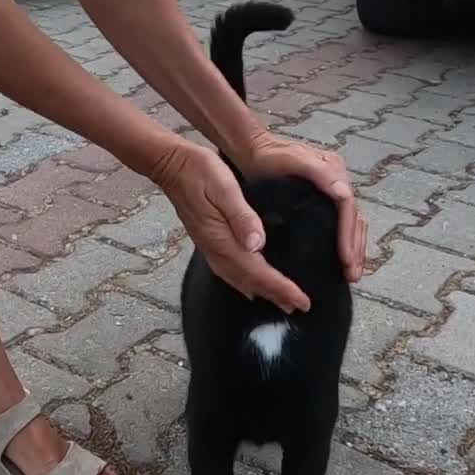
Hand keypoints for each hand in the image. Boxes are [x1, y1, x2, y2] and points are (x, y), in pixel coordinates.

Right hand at [150, 142, 310, 313]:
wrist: (173, 166)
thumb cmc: (201, 172)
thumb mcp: (225, 188)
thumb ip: (242, 216)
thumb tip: (257, 244)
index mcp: (223, 239)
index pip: (257, 272)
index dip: (281, 288)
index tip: (302, 300)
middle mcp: (216, 250)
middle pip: (250, 282)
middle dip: (275, 296)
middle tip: (300, 307)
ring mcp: (210, 248)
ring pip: (239, 280)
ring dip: (262, 292)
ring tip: (282, 302)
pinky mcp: (208, 243)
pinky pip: (230, 272)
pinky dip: (245, 283)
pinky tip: (252, 286)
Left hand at [240, 132, 367, 282]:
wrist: (255, 151)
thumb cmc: (270, 156)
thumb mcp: (292, 161)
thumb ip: (319, 174)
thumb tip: (344, 195)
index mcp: (335, 171)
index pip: (348, 208)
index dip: (349, 235)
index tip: (346, 259)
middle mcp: (338, 180)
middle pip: (355, 218)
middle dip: (356, 248)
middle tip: (353, 275)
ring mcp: (333, 189)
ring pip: (352, 222)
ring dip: (354, 248)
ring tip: (352, 273)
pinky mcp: (324, 198)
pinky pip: (341, 222)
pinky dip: (345, 241)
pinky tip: (343, 258)